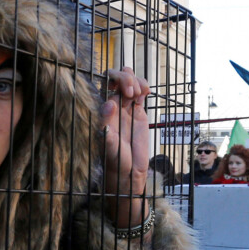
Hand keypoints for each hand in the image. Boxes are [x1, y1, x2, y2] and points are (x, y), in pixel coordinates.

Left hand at [101, 67, 149, 225]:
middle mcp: (112, 106)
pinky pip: (140, 92)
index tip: (124, 92)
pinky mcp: (138, 112)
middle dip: (126, 78)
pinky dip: (144, 87)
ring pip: (129, 82)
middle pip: (117, 78)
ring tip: (142, 92)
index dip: (114, 80)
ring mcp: (125, 107)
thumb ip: (107, 125)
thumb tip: (108, 103)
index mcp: (102, 110)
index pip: (103, 84)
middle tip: (133, 93)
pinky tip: (146, 94)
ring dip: (136, 80)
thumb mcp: (109, 145)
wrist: (129, 171)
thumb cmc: (115, 160)